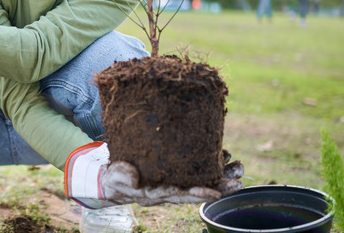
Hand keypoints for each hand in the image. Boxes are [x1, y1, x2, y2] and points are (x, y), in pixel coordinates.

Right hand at [64, 142, 242, 208]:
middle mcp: (168, 192)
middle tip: (238, 183)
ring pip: (201, 183)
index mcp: (153, 194)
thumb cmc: (114, 178)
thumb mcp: (114, 176)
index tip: (214, 192)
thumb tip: (133, 175)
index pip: (178, 195)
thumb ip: (121, 175)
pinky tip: (225, 157)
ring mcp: (173, 184)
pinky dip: (212, 166)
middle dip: (219, 188)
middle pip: (196, 192)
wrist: (112, 180)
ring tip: (239, 169)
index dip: (196, 193)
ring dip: (221, 178)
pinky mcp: (175, 174)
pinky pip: (197, 173)